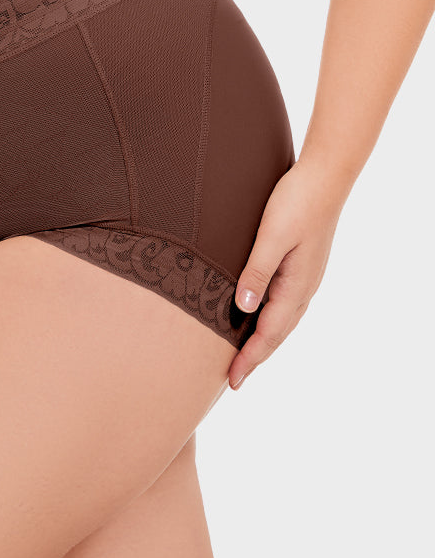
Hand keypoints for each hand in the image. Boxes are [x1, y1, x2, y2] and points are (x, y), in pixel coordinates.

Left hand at [228, 155, 347, 389]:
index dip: (250, 358)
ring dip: (264, 340)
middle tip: (234, 379)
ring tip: (245, 355)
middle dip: (256, 357)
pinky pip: (285, 303)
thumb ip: (257, 271)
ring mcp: (306, 277)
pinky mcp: (303, 265)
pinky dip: (271, 319)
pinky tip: (260, 315)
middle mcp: (304, 287)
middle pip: (277, 333)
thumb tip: (244, 309)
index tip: (233, 381)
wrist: (325, 176)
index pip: (268, 333)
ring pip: (283, 320)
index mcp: (296, 286)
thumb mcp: (271, 236)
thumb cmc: (296, 201)